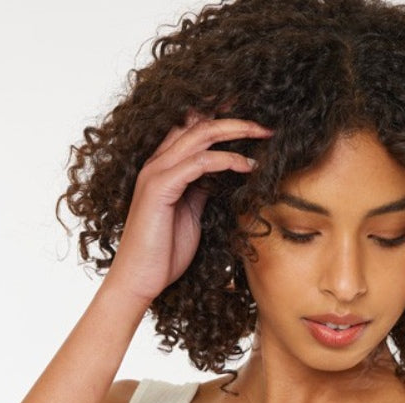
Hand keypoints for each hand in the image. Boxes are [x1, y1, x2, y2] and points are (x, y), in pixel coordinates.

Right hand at [103, 109, 272, 307]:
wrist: (138, 280)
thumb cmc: (163, 254)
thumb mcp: (190, 215)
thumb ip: (200, 190)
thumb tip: (220, 176)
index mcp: (162, 167)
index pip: (192, 128)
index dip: (221, 120)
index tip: (252, 124)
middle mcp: (157, 163)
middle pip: (199, 124)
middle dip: (235, 120)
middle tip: (266, 125)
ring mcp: (156, 173)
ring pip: (200, 135)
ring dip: (236, 131)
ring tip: (263, 135)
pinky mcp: (160, 188)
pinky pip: (199, 163)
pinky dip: (226, 160)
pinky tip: (247, 166)